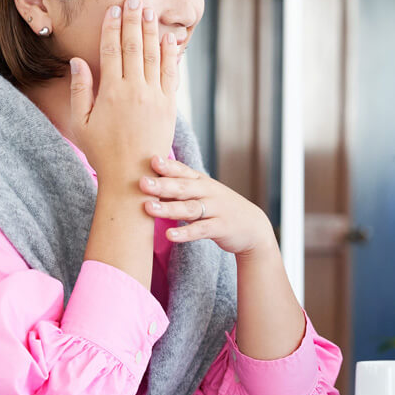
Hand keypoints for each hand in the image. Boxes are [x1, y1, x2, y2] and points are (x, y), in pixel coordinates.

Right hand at [70, 0, 179, 185]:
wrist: (134, 176)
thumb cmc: (102, 152)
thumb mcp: (80, 123)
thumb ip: (80, 90)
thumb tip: (77, 61)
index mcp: (111, 92)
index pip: (111, 50)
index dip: (111, 27)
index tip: (112, 10)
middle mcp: (135, 90)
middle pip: (134, 46)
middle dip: (133, 20)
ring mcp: (155, 97)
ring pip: (154, 55)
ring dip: (151, 31)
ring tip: (149, 11)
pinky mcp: (169, 106)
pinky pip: (171, 74)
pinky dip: (171, 55)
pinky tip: (169, 39)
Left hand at [139, 156, 277, 257]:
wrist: (252, 226)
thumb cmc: (218, 207)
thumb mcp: (202, 193)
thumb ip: (180, 188)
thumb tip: (148, 182)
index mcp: (201, 181)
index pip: (183, 171)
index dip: (168, 166)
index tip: (151, 160)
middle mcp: (208, 192)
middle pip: (183, 187)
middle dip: (162, 184)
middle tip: (142, 182)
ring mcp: (216, 209)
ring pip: (189, 208)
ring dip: (169, 208)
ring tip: (149, 208)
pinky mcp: (221, 227)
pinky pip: (201, 230)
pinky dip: (185, 233)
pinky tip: (170, 234)